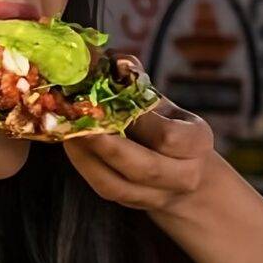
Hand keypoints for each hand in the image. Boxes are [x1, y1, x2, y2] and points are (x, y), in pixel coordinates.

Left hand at [63, 56, 214, 214]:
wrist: (183, 172)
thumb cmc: (166, 124)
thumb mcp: (160, 103)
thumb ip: (136, 82)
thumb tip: (112, 60)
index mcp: (196, 143)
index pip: (168, 138)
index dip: (138, 121)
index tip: (112, 101)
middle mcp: (184, 175)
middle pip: (143, 168)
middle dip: (106, 146)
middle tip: (77, 121)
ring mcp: (158, 195)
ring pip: (117, 184)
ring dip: (86, 157)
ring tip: (66, 132)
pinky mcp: (132, 203)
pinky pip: (104, 188)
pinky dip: (83, 166)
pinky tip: (69, 145)